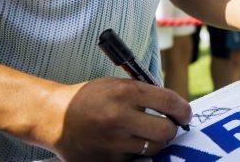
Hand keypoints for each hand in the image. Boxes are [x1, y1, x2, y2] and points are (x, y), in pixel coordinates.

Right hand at [43, 78, 190, 160]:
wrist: (55, 118)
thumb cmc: (91, 98)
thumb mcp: (117, 85)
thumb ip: (145, 93)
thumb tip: (175, 108)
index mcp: (126, 93)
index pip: (170, 102)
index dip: (183, 110)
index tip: (185, 114)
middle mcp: (120, 118)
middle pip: (166, 131)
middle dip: (171, 128)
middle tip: (167, 126)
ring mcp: (112, 143)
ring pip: (153, 148)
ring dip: (153, 141)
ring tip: (143, 133)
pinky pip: (134, 159)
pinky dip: (134, 152)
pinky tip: (124, 143)